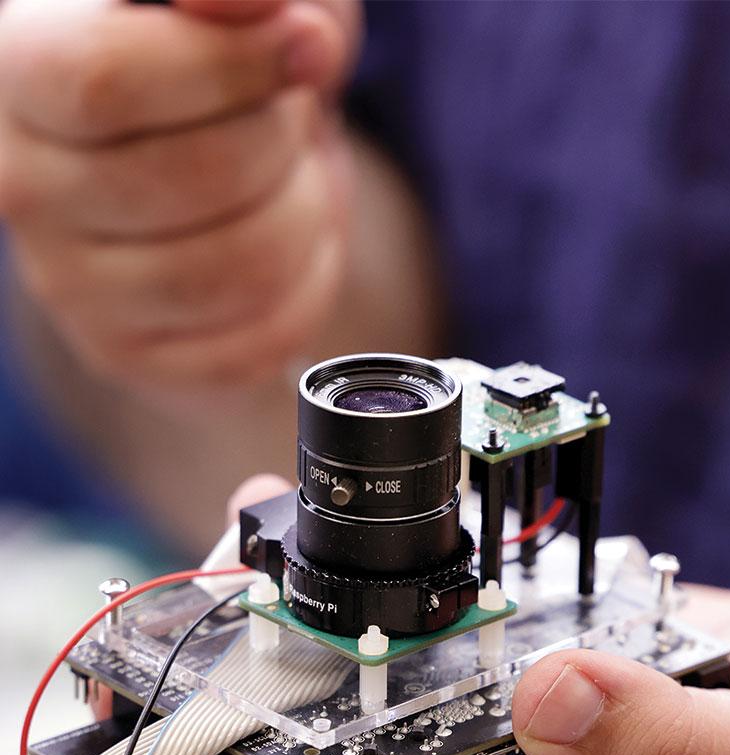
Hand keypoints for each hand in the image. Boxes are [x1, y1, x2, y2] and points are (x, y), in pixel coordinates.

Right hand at [0, 0, 359, 384]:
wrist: (210, 161)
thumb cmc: (221, 59)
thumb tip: (292, 29)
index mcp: (17, 69)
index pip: (106, 79)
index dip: (231, 67)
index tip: (307, 48)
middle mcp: (20, 187)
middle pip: (189, 180)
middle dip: (281, 142)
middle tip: (290, 119)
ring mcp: (69, 288)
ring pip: (231, 272)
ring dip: (305, 217)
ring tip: (296, 181)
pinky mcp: (129, 356)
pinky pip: (256, 340)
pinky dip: (309, 286)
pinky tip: (293, 243)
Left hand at [213, 542, 729, 754]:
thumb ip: (664, 751)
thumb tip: (547, 696)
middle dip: (246, 743)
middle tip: (205, 659)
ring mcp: (492, 716)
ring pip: (357, 707)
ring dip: (289, 652)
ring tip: (246, 573)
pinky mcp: (513, 649)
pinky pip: (421, 629)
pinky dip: (375, 588)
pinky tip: (347, 537)